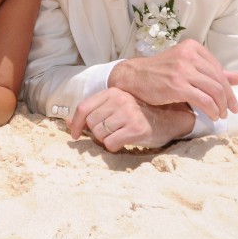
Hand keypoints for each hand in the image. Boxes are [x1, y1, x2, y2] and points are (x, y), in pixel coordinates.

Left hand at [69, 88, 194, 151]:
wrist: (169, 119)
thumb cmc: (139, 114)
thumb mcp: (116, 107)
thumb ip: (94, 112)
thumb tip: (68, 123)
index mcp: (112, 92)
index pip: (83, 108)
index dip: (75, 123)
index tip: (75, 134)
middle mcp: (120, 100)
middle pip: (91, 123)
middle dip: (96, 133)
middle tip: (109, 133)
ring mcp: (128, 113)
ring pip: (99, 134)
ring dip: (105, 140)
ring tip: (118, 135)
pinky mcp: (136, 128)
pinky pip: (110, 143)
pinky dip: (113, 147)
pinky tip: (123, 142)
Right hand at [110, 39, 237, 120]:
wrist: (134, 76)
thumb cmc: (161, 72)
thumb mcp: (186, 67)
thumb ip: (211, 71)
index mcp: (192, 48)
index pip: (218, 68)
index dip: (228, 86)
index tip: (232, 101)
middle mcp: (189, 56)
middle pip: (218, 79)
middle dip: (228, 98)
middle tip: (231, 110)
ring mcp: (183, 70)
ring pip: (214, 89)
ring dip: (221, 106)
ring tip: (220, 115)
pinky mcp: (177, 85)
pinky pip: (203, 99)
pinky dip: (211, 110)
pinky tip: (211, 116)